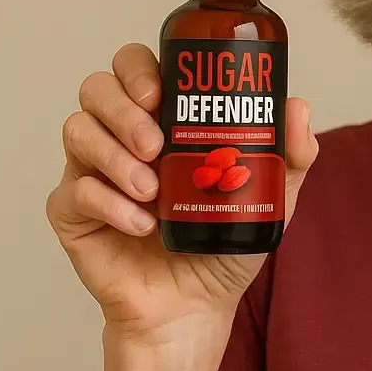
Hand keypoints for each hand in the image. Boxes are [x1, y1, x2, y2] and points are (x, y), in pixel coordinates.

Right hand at [46, 43, 317, 343]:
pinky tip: (143, 224)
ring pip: (77, 130)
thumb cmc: (225, 240)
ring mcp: (93, 171)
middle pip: (97, 88)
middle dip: (123, 109)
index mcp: (163, 119)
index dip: (139, 67)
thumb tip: (298, 105)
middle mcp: (122, 136)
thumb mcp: (270, 196)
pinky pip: (73, 191)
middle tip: (156, 144)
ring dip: (114, 156)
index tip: (161, 92)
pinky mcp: (73, 212)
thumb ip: (291, 154)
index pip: (135, 66)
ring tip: (152, 190)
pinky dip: (110, 204)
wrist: (196, 304)